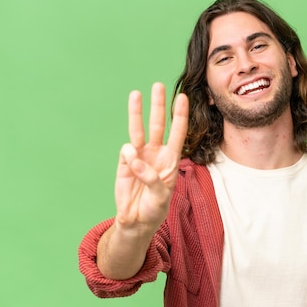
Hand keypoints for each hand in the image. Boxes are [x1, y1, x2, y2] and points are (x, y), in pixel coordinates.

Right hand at [114, 82, 188, 231]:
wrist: (135, 221)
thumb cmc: (154, 209)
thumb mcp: (160, 197)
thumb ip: (150, 177)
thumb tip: (134, 157)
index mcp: (171, 160)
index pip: (177, 133)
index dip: (180, 115)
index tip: (182, 97)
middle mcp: (155, 154)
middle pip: (158, 124)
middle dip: (158, 105)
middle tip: (158, 85)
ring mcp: (139, 157)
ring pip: (138, 129)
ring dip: (137, 112)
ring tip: (136, 94)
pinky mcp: (124, 163)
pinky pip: (126, 151)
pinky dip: (129, 155)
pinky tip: (131, 164)